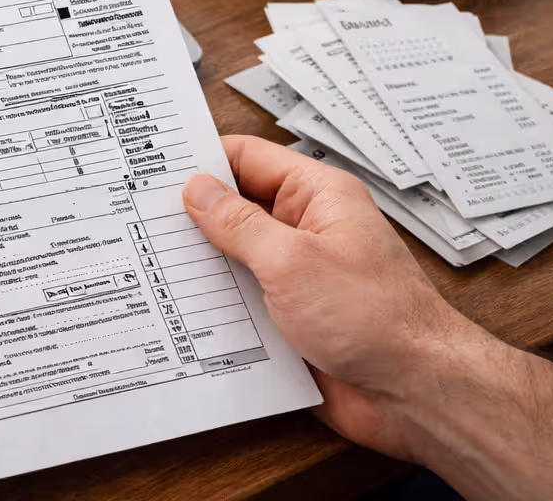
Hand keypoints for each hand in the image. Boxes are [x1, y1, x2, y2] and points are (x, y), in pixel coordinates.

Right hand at [183, 136, 552, 500]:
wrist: (417, 394)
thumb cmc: (376, 319)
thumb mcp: (292, 260)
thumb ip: (238, 223)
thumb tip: (197, 190)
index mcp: (316, 197)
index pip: (246, 158)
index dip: (201, 160)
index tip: (152, 167)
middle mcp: (306, 230)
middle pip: (235, 207)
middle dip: (191, 215)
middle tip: (135, 216)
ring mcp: (298, 274)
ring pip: (233, 257)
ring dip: (200, 264)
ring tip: (146, 260)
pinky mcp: (291, 316)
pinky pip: (242, 300)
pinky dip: (214, 304)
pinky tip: (178, 307)